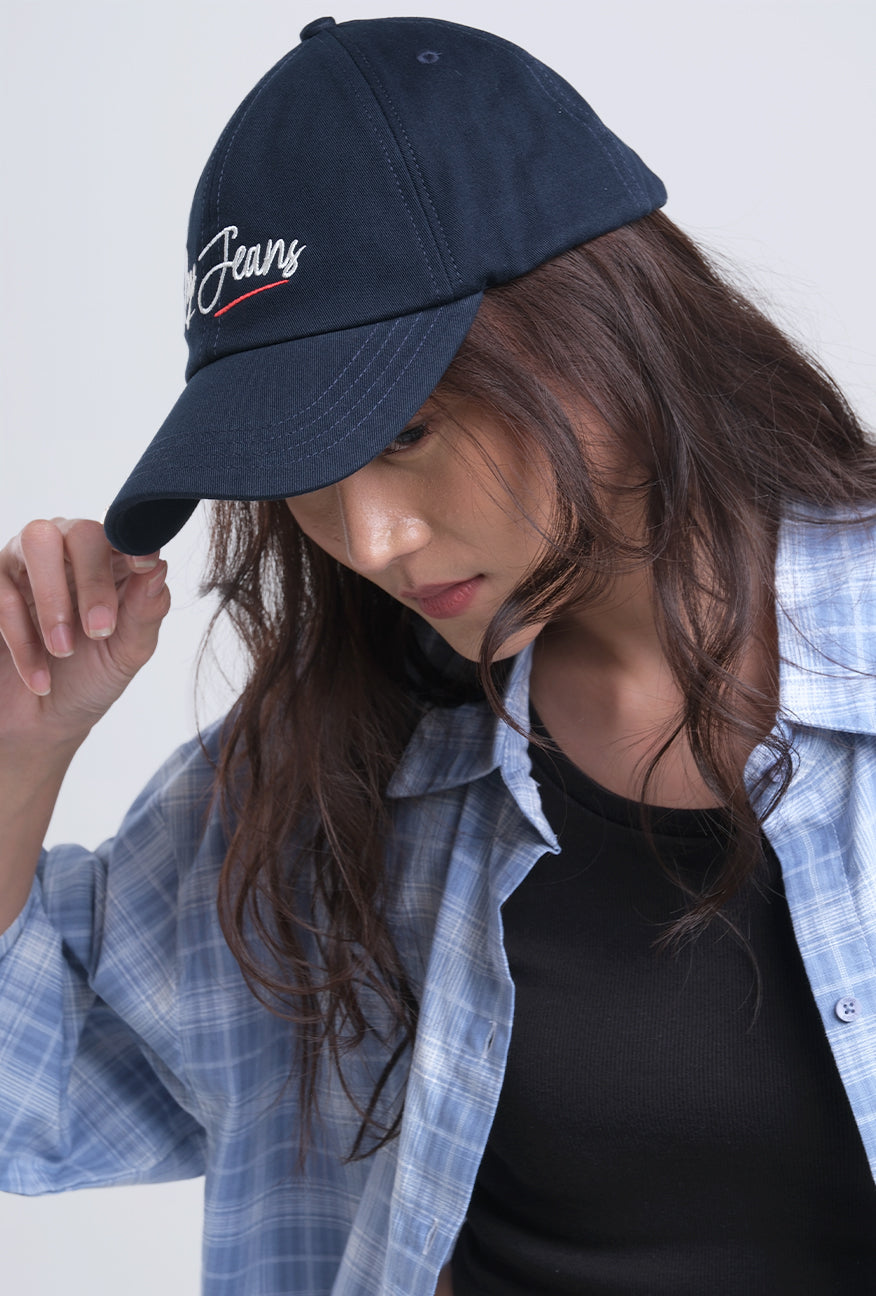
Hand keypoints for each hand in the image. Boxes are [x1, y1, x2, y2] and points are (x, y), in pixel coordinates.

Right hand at [0, 518, 171, 752]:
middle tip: (99, 631)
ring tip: (63, 650)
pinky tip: (39, 677)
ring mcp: (24, 562)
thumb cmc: (90, 678)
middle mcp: (68, 550)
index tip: (144, 564)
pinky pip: (3, 592)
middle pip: (80, 531)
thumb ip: (146, 610)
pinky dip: (22, 639)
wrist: (41, 723)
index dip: (134, 540)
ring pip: (36, 542)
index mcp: (111, 562)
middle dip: (93, 580)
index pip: (124, 532)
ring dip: (53, 600)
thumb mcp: (127, 652)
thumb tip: (158, 566)